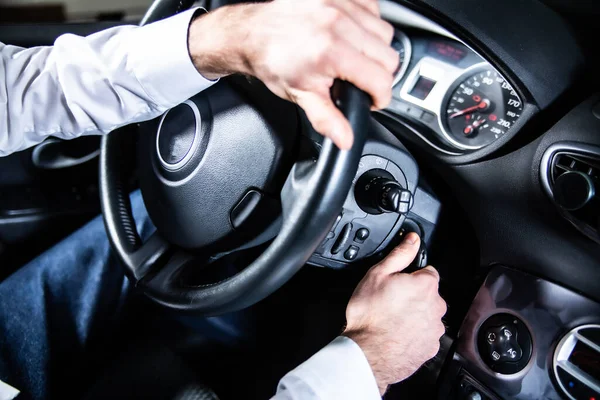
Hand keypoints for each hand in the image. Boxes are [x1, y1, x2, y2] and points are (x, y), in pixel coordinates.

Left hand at [187, 0, 398, 149]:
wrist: (253, 34)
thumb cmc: (273, 62)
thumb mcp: (301, 95)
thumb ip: (327, 119)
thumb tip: (345, 139)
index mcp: (330, 52)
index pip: (380, 79)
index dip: (379, 97)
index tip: (372, 100)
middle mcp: (337, 23)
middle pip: (388, 55)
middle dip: (378, 75)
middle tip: (360, 81)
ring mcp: (338, 4)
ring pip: (384, 32)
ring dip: (375, 48)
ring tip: (354, 57)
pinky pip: (373, 9)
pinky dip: (367, 23)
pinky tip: (351, 35)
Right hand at [343, 233, 446, 394]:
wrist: (368, 354)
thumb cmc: (370, 316)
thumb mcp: (378, 274)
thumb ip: (400, 254)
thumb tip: (412, 239)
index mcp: (426, 285)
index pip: (428, 271)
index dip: (411, 275)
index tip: (398, 282)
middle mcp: (436, 307)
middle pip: (429, 295)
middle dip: (414, 296)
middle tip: (391, 301)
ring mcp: (434, 329)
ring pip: (427, 315)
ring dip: (415, 315)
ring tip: (391, 319)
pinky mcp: (430, 348)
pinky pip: (424, 335)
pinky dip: (414, 334)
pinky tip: (396, 334)